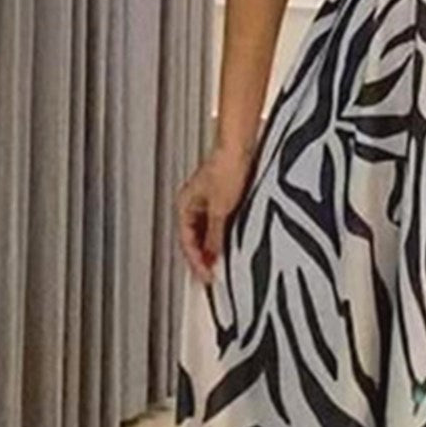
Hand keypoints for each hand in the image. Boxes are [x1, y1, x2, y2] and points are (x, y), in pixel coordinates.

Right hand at [175, 147, 254, 285]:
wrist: (240, 149)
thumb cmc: (227, 168)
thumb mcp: (221, 209)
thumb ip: (216, 235)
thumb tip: (213, 257)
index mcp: (185, 206)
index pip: (186, 242)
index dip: (196, 262)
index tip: (206, 277)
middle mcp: (193, 204)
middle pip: (195, 240)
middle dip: (203, 259)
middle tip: (211, 278)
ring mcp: (207, 202)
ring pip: (207, 234)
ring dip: (212, 250)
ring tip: (221, 266)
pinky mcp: (222, 199)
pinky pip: (218, 227)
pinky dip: (222, 239)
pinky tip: (231, 247)